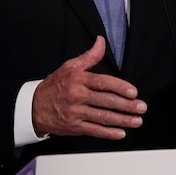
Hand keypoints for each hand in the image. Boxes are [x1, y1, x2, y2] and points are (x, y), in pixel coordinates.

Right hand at [32, 36, 146, 138]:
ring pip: (103, 117)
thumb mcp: (70, 66)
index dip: (120, 87)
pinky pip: (94, 130)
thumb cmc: (54, 85)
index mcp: (78, 79)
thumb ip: (90, 56)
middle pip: (106, 101)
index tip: (133, 92)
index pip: (103, 83)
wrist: (34, 107)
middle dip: (126, 105)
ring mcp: (76, 113)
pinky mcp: (74, 127)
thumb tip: (101, 41)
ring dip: (122, 120)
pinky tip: (121, 133)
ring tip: (136, 120)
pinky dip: (109, 133)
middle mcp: (78, 96)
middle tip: (141, 107)